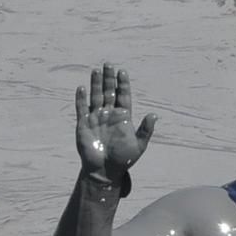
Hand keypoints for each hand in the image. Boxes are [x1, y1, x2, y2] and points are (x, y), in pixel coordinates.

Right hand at [75, 63, 155, 180]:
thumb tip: (154, 115)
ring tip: (96, 70)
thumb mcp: (139, 145)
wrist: (105, 171)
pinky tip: (81, 88)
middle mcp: (109, 114)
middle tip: (108, 64)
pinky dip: (81, 98)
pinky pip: (81, 108)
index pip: (123, 96)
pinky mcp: (83, 124)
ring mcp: (96, 118)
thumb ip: (145, 130)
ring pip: (96, 97)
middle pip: (109, 92)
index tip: (122, 71)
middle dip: (108, 78)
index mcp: (123, 117)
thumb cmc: (123, 159)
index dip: (123, 84)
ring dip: (95, 84)